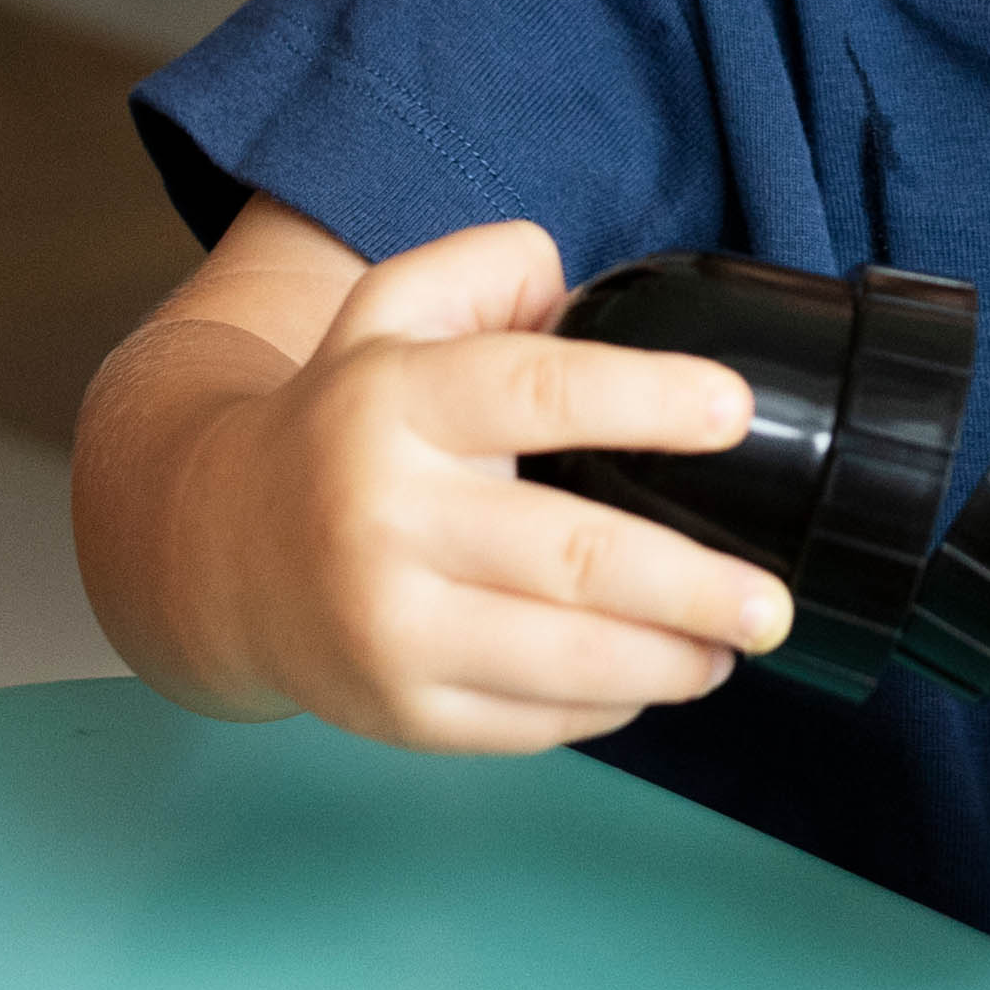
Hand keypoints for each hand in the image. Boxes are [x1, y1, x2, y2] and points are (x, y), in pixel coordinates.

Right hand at [162, 221, 791, 754]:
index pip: (536, 392)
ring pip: (564, 660)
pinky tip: (648, 677)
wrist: (219, 549)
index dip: (647, 400)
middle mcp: (386, 517)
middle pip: (573, 559)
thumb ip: (493, 268)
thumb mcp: (392, 308)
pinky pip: (532, 721)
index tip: (736, 412)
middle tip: (771, 600)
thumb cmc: (344, 422)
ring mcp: (389, 626)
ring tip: (732, 645)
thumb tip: (589, 294)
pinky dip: (607, 705)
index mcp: (395, 401)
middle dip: (695, 585)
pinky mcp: (399, 712)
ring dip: (671, 661)